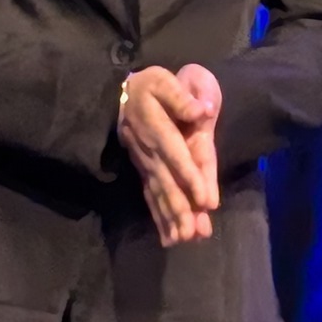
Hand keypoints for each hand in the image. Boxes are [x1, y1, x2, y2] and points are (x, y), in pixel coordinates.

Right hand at [118, 62, 222, 246]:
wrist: (117, 96)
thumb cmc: (147, 86)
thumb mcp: (162, 81)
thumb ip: (181, 96)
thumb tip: (203, 111)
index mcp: (158, 129)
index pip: (176, 156)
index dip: (190, 178)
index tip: (204, 201)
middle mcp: (151, 153)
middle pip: (167, 183)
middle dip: (180, 209)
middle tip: (193, 233)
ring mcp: (146, 165)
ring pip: (159, 194)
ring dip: (170, 219)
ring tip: (183, 240)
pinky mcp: (145, 172)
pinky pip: (151, 197)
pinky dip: (159, 218)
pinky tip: (168, 237)